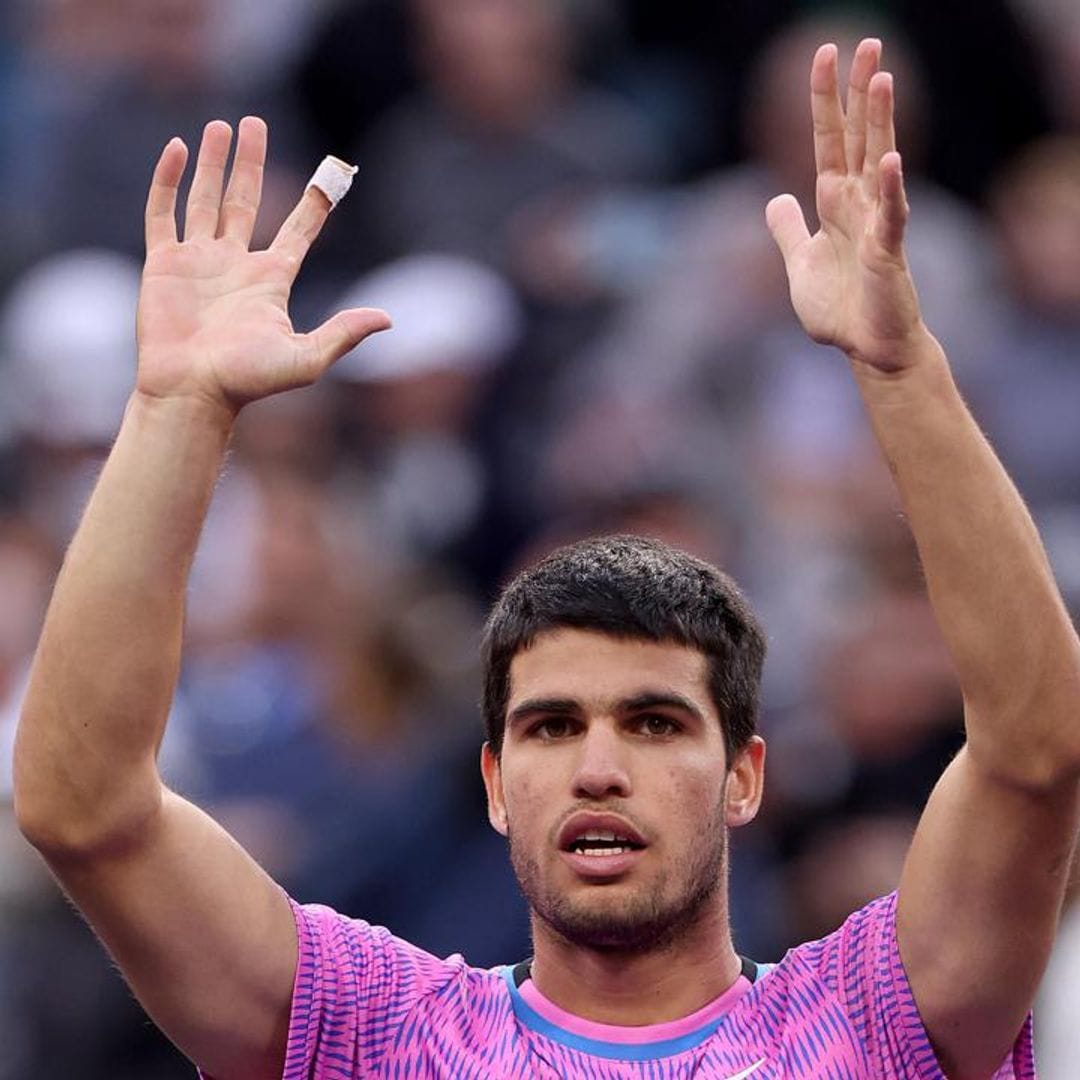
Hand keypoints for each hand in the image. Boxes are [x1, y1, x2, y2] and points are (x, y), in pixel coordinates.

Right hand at [136, 117, 389, 413]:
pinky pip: (164, 213)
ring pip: (206, 199)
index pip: (297, 230)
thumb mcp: (306, 358)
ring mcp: (199, 262)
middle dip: (251, 163)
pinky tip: (179, 149)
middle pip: (245, 202)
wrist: (191, 393)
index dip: (314, 203)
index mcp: (271, 281)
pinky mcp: (163, 264)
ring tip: (220, 126)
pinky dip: (169, 180)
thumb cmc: (247, 381)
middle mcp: (236, 265)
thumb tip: (388, 318)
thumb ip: (343, 333)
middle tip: (254, 123)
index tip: (331, 172)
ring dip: (213, 163)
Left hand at [766, 40, 926, 371]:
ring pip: (879, 162)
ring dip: (880, 122)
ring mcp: (877, 224)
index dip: (824, 100)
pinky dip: (889, 190)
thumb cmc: (840, 309)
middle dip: (860, 91)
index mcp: (834, 203)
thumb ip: (789, 230)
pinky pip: (890, 216)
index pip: (828, 140)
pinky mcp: (888, 252)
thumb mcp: (800, 264)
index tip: (824, 55)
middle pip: (858, 136)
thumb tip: (776, 198)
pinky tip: (890, 161)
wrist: (866, 348)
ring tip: (883, 78)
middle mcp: (859, 204)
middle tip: (867, 42)